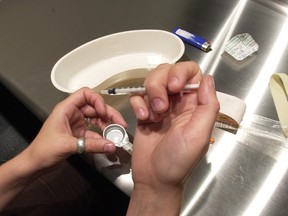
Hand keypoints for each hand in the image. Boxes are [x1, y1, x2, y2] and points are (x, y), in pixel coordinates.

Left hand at [0, 87, 126, 209]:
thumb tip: (111, 145)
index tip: (104, 111)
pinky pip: (94, 132)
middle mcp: (73, 114)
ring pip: (96, 119)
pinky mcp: (79, 134)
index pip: (85, 94)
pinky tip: (108, 141)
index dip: (97, 100)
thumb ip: (92, 145)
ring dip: (107, 124)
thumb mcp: (68, 145)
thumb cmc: (43, 150)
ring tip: (117, 132)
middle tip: (120, 124)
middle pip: (95, 107)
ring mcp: (77, 124)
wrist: (35, 164)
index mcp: (66, 109)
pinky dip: (102, 136)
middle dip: (108, 114)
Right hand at [127, 62, 218, 214]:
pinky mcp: (144, 112)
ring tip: (152, 114)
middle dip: (160, 84)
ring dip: (149, 94)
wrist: (154, 179)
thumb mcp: (199, 134)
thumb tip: (208, 79)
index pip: (191, 73)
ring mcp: (160, 106)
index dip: (181, 73)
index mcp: (195, 105)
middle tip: (161, 106)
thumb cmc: (178, 161)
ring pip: (152, 80)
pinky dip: (138, 103)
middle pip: (168, 72)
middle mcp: (178, 102)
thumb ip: (208, 105)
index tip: (174, 87)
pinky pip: (138, 96)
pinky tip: (143, 118)